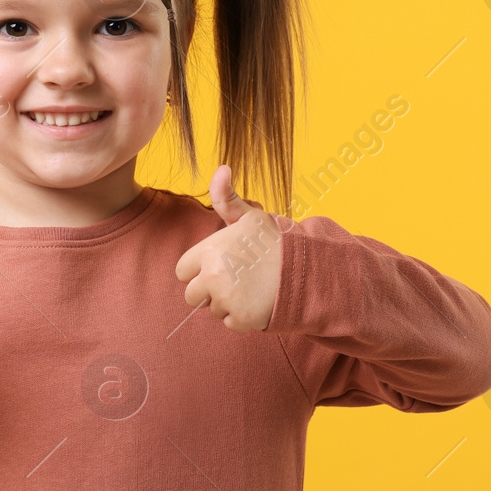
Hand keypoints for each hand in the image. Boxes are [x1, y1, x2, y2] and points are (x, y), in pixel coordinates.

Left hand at [175, 165, 283, 332]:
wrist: (307, 269)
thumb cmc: (275, 243)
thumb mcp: (251, 218)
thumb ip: (227, 199)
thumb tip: (221, 168)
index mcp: (210, 250)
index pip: (183, 271)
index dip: (200, 269)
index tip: (221, 265)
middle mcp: (214, 275)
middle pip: (192, 295)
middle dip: (209, 291)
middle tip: (237, 279)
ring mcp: (227, 298)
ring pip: (211, 310)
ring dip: (227, 304)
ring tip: (251, 288)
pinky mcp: (241, 318)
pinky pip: (228, 322)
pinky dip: (242, 317)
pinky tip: (258, 301)